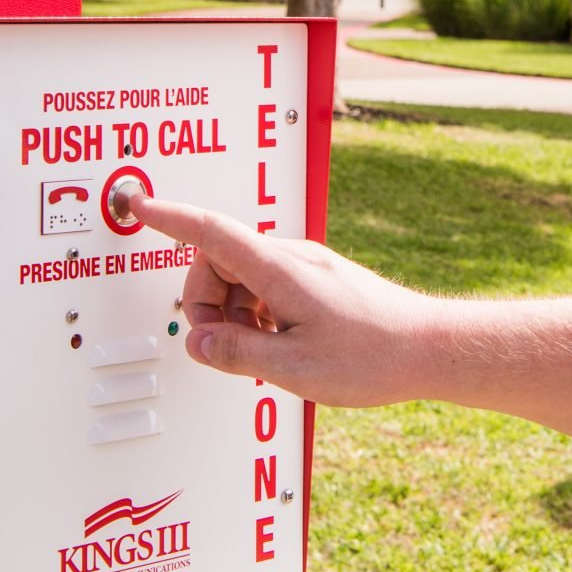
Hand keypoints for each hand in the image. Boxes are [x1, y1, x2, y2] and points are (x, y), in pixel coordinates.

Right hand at [129, 196, 443, 406]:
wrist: (430, 349)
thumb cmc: (374, 355)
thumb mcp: (293, 366)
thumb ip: (237, 352)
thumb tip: (200, 342)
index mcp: (280, 269)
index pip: (211, 233)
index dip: (171, 218)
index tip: (141, 205)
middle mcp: (292, 257)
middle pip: (218, 262)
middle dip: (208, 303)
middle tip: (227, 346)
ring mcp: (307, 265)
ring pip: (242, 277)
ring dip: (236, 313)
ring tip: (266, 351)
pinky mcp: (318, 279)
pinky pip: (267, 287)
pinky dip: (258, 314)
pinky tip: (282, 344)